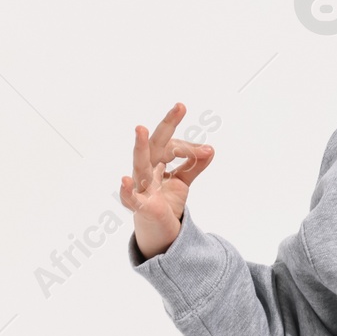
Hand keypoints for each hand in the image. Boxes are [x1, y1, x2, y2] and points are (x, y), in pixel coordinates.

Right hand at [119, 102, 215, 258]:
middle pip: (156, 144)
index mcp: (156, 160)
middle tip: (180, 107)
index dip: (190, 147)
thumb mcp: (182, 180)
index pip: (173, 145)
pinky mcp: (139, 205)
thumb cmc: (165, 200)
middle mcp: (146, 169)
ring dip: (141, 147)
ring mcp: (140, 185)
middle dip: (167, 125)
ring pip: (140, 163)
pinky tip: (126, 180)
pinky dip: (127, 190)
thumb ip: (194, 165)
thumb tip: (211, 149)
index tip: (206, 151)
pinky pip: (130, 198)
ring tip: (141, 128)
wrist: (158, 229)